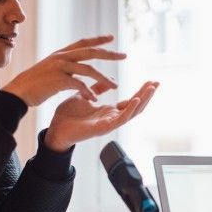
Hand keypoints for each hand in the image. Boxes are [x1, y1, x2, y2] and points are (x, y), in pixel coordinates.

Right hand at [1, 35, 124, 106]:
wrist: (18, 92)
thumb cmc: (35, 84)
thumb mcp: (50, 70)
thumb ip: (64, 66)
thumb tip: (75, 67)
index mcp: (61, 54)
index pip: (83, 43)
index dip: (98, 40)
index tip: (111, 37)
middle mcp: (62, 57)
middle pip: (91, 52)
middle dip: (109, 54)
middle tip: (124, 55)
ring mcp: (60, 67)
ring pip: (88, 69)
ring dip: (104, 78)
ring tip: (115, 86)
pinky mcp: (58, 80)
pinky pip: (79, 85)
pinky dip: (88, 92)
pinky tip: (95, 99)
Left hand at [44, 81, 158, 151]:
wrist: (55, 130)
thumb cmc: (68, 116)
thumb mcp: (84, 96)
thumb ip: (97, 89)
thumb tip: (110, 81)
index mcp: (108, 111)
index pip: (130, 101)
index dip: (141, 92)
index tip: (151, 81)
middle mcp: (111, 118)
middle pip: (136, 107)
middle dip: (147, 95)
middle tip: (157, 83)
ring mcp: (109, 124)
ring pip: (132, 113)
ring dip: (143, 100)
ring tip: (151, 89)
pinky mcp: (103, 128)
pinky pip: (120, 120)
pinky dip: (129, 110)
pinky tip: (135, 100)